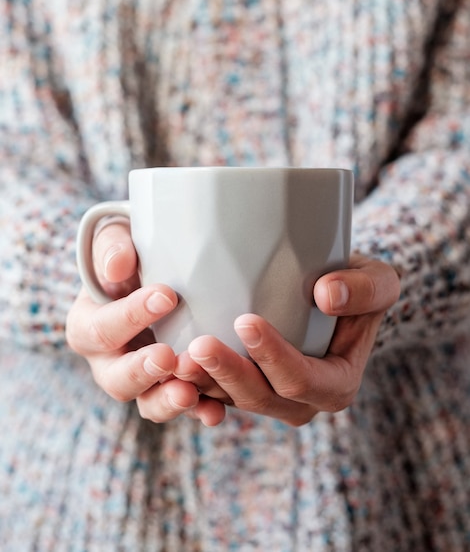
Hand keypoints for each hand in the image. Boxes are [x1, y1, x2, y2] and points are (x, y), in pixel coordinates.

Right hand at [66, 219, 225, 425]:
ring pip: (148, 403)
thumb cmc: (131, 258)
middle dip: (141, 371)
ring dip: (168, 400)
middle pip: (116, 379)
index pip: (101, 329)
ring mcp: (142, 381)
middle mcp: (109, 362)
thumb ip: (112, 248)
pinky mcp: (172, 388)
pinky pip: (183, 408)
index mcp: (88, 327)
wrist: (154, 276)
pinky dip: (199, 411)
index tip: (166, 295)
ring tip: (189, 393)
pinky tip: (216, 411)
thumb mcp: (116, 242)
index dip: (131, 315)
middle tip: (167, 356)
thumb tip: (117, 266)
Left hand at [179, 254, 399, 425]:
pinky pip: (214, 392)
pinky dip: (193, 383)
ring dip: (202, 383)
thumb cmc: (358, 287)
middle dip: (229, 375)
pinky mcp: (243, 385)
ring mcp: (269, 397)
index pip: (303, 380)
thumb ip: (365, 289)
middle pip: (261, 398)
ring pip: (230, 400)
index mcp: (336, 384)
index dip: (275, 358)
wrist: (335, 296)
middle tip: (198, 346)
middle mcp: (301, 400)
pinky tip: (168, 363)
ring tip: (174, 358)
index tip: (246, 322)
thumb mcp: (379, 281)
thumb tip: (327, 294)